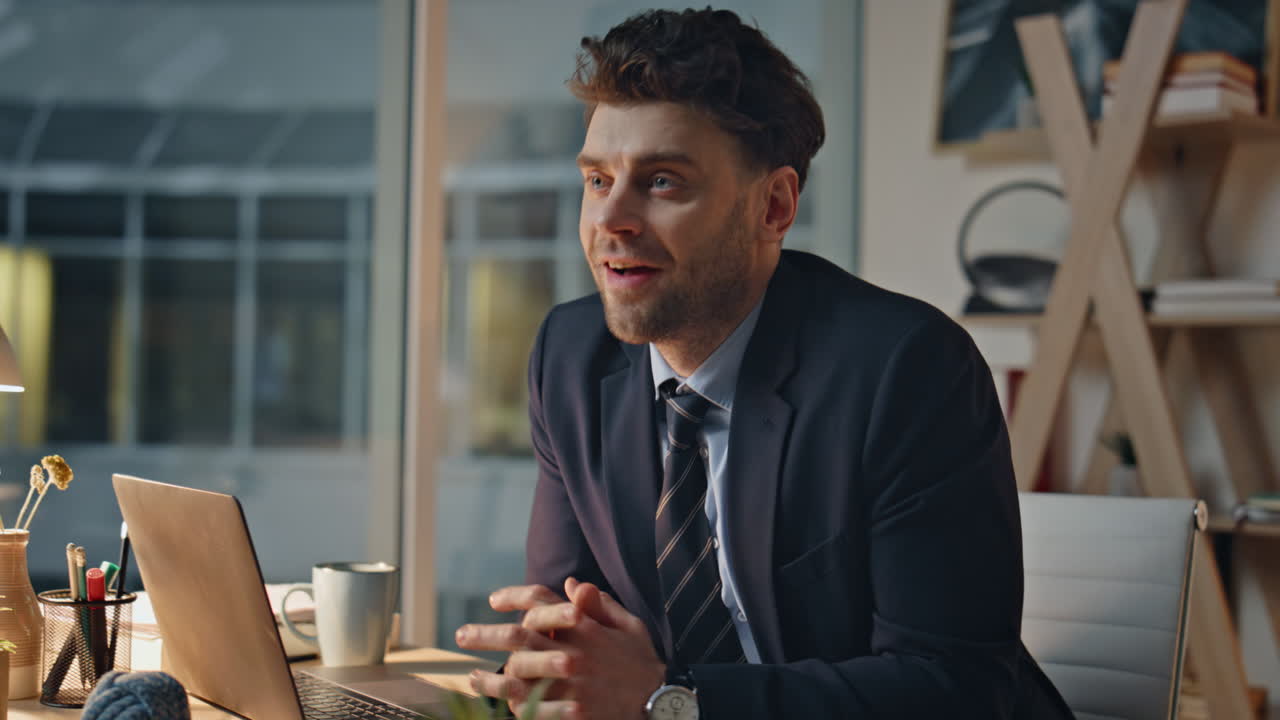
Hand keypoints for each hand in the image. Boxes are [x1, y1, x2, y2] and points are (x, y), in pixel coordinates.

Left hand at [457, 579, 665, 719]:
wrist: (660, 701)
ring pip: (515, 676)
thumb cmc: (641, 661)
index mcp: (584, 626)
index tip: (493, 600)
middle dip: (484, 634)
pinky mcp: (572, 713)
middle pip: (517, 637)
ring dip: (489, 675)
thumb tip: (572, 584)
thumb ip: (599, 604)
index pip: (540, 602)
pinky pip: (531, 710)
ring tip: (473, 676)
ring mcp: (570, 684)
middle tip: (461, 634)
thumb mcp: (628, 624)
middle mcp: (572, 652)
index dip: (513, 597)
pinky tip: (500, 705)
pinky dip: (512, 706)